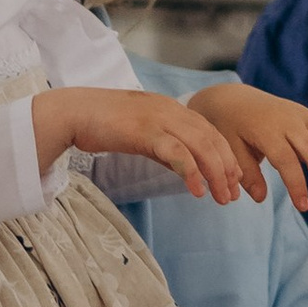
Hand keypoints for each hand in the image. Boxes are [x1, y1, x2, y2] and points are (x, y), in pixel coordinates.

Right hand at [31, 85, 248, 200]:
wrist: (73, 113)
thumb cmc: (104, 125)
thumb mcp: (142, 135)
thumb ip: (165, 149)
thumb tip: (186, 169)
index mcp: (172, 108)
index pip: (210, 132)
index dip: (226, 157)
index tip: (234, 181)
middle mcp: (170, 109)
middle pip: (212, 139)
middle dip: (227, 169)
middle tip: (233, 195)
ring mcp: (159, 118)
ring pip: (200, 145)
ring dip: (215, 174)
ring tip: (222, 198)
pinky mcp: (145, 130)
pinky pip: (177, 152)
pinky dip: (191, 172)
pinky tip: (197, 191)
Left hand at [186, 81, 307, 213]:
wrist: (235, 100)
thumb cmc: (231, 129)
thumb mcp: (230, 150)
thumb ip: (246, 174)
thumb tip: (260, 199)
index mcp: (266, 130)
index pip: (286, 160)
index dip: (296, 184)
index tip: (303, 207)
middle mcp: (289, 121)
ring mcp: (303, 116)